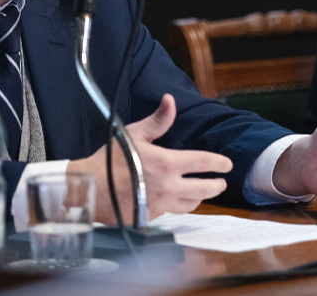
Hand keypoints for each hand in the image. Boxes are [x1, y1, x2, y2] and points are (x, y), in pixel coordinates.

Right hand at [68, 94, 232, 223]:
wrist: (90, 187)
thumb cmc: (110, 159)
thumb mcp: (134, 134)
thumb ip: (157, 120)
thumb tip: (170, 100)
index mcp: (168, 164)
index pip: (203, 163)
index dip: (219, 163)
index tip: (226, 164)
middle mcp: (169, 187)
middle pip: (204, 189)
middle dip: (216, 185)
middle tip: (221, 182)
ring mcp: (161, 204)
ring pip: (190, 204)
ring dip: (200, 198)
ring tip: (202, 193)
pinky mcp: (151, 216)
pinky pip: (172, 213)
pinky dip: (179, 206)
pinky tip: (177, 202)